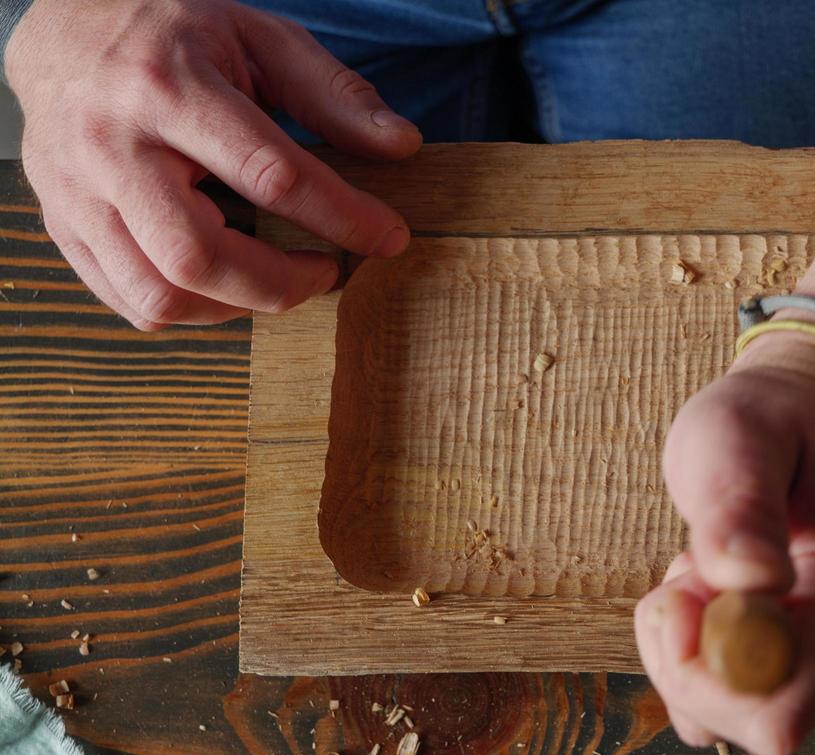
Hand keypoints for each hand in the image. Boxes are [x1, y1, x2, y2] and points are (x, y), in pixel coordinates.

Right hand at [7, 0, 420, 330]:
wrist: (58, 31)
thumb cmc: (172, 37)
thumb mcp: (258, 38)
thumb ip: (333, 93)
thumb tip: (403, 145)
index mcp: (166, 87)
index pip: (270, 173)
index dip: (342, 217)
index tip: (389, 237)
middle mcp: (112, 147)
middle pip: (199, 255)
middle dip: (281, 284)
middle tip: (328, 270)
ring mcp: (77, 194)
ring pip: (160, 293)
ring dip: (239, 306)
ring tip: (278, 279)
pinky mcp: (64, 227)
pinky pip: (131, 301)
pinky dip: (193, 310)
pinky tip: (229, 284)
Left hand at [635, 331, 814, 754]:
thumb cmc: (777, 421)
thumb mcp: (741, 435)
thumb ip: (741, 507)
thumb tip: (752, 584)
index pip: (779, 711)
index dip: (706, 671)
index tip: (685, 582)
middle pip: (749, 723)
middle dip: (689, 655)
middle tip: (690, 564)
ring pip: (725, 718)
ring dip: (687, 649)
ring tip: (707, 565)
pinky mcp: (813, 674)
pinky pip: (727, 704)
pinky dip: (697, 656)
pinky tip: (715, 592)